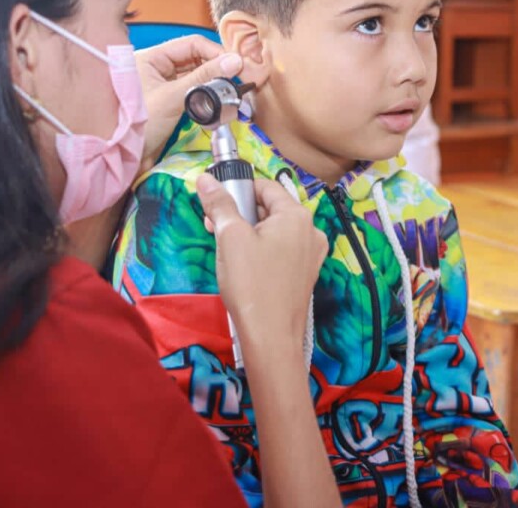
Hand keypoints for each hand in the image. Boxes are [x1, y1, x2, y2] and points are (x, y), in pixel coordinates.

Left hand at [136, 35, 241, 170]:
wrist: (123, 159)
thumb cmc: (138, 125)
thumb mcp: (172, 98)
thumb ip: (204, 78)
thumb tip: (234, 61)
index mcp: (151, 57)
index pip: (191, 44)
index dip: (215, 52)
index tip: (235, 64)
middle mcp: (158, 67)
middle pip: (196, 59)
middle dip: (218, 68)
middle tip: (238, 78)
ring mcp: (165, 85)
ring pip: (198, 76)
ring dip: (215, 83)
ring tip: (230, 91)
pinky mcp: (172, 102)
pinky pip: (195, 92)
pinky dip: (208, 96)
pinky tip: (219, 102)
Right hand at [196, 173, 327, 346]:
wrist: (270, 337)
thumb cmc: (251, 284)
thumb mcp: (230, 237)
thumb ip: (219, 204)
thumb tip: (206, 179)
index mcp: (297, 216)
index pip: (265, 187)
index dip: (238, 190)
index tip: (216, 203)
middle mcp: (311, 231)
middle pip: (270, 209)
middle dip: (240, 214)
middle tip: (213, 226)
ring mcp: (311, 254)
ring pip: (274, 231)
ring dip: (247, 233)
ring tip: (224, 247)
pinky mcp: (304, 274)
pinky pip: (280, 251)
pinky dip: (260, 250)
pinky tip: (242, 264)